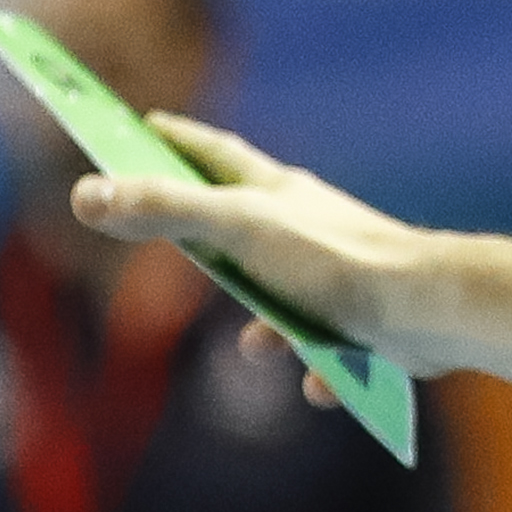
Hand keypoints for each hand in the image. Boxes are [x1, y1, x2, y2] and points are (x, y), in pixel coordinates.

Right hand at [71, 115, 448, 397]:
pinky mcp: (364, 323)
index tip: (141, 126)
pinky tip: (318, 386)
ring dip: (269, 325)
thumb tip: (86, 195)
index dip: (175, 140)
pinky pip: (331, 351)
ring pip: (287, 298)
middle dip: (212, 238)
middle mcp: (306, 227)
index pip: (213, 153)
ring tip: (257, 347)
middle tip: (177, 244)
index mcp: (275, 193)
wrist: (425, 308)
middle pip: (246, 226)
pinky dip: (320, 369)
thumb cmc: (332, 259)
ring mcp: (336, 275)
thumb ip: (164, 211)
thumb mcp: (237, 229)